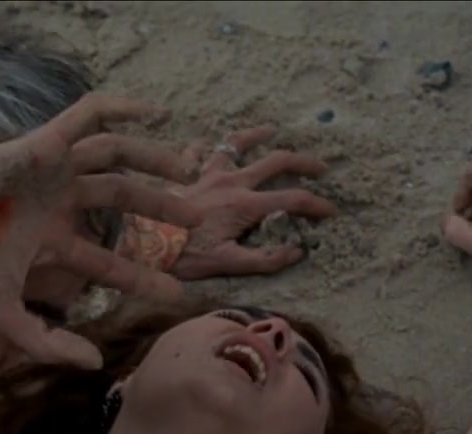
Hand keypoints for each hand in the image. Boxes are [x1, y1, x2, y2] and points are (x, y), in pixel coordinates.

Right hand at [0, 94, 202, 369]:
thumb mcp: (6, 317)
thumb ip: (49, 344)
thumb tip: (97, 365)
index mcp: (50, 242)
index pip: (109, 262)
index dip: (144, 278)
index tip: (179, 294)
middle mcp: (57, 203)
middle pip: (123, 201)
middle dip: (161, 208)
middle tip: (198, 218)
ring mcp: (52, 171)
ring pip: (115, 157)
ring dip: (153, 159)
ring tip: (189, 168)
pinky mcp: (43, 143)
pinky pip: (88, 116)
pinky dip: (121, 108)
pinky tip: (156, 112)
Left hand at [168, 125, 336, 279]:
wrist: (141, 242)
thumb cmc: (184, 256)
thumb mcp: (228, 264)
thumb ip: (265, 259)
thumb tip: (297, 251)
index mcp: (245, 204)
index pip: (292, 200)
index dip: (316, 205)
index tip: (330, 211)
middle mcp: (231, 182)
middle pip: (276, 161)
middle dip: (304, 162)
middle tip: (320, 167)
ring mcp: (208, 173)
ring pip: (238, 144)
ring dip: (257, 135)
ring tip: (271, 130)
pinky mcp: (187, 173)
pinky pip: (198, 151)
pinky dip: (205, 147)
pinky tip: (207, 144)